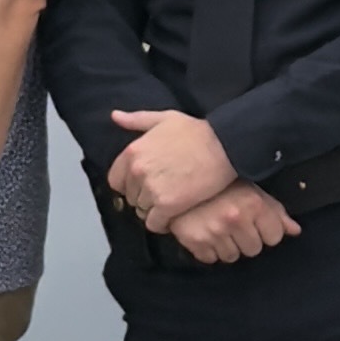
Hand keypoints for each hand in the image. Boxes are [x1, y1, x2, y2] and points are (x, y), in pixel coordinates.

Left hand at [102, 105, 244, 229]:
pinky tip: (173, 216)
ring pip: (142, 211)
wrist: (224, 147)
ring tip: (170, 203)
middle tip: (162, 192)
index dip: (130, 184)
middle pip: (130, 197)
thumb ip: (137, 120)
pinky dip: (162, 223)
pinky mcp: (167, 205)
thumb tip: (115, 116)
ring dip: (154, 210)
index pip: (116, 180)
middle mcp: (137, 171)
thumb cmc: (197, 132)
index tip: (144, 184)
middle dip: (143, 197)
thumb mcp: (164, 119)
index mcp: (133, 152)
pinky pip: (155, 224)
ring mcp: (151, 189)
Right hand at [167, 183, 295, 266]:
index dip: (266, 231)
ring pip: (232, 257)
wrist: (179, 179)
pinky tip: (205, 232)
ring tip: (218, 227)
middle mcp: (235, 219)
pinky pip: (209, 258)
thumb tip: (295, 230)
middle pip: (254, 250)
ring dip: (227, 246)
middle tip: (234, 224)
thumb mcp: (251, 190)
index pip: (275, 237)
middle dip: (246, 239)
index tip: (255, 222)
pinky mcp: (194, 240)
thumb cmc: (219, 184)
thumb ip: (275, 211)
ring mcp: (214, 231)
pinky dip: (208, 249)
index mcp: (253, 204)